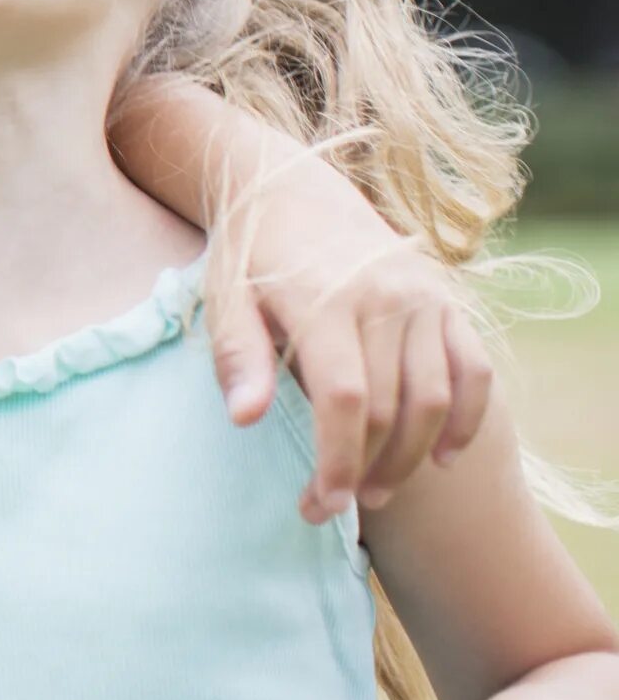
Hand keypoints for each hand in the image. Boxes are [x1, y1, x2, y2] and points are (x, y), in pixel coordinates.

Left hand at [205, 173, 493, 525]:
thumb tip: (244, 419)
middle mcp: (384, 298)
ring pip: (435, 397)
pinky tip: (441, 458)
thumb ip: (237, 356)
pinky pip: (475, 371)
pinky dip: (466, 419)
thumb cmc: (250, 256)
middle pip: (390, 407)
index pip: (345, 399)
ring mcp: (423, 299)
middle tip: (335, 508)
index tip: (319, 504)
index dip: (337, 459)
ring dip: (411, 456)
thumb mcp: (225, 297)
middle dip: (365, 468)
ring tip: (377, 492)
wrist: (292, 191)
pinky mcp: (447, 301)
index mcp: (323, 299)